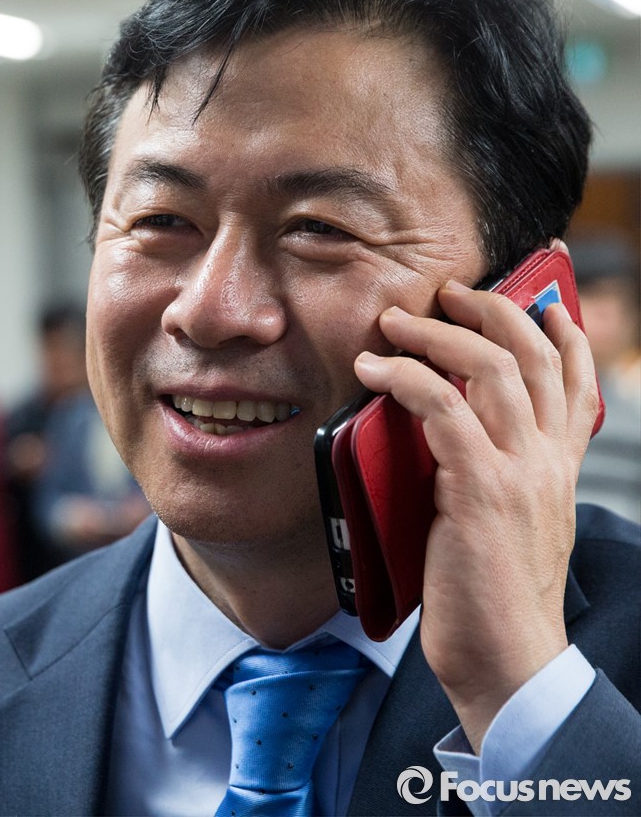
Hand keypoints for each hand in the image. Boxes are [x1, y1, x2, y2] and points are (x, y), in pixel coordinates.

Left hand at [354, 280, 599, 750]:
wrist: (506, 658)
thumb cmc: (493, 591)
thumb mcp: (512, 519)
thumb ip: (497, 468)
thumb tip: (449, 428)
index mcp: (558, 464)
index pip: (576, 378)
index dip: (563, 329)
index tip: (542, 295)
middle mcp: (547, 458)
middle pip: (533, 353)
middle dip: (492, 309)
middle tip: (449, 293)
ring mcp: (519, 471)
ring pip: (490, 368)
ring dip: (438, 334)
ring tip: (396, 322)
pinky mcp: (480, 490)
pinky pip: (443, 410)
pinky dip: (406, 380)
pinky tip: (374, 371)